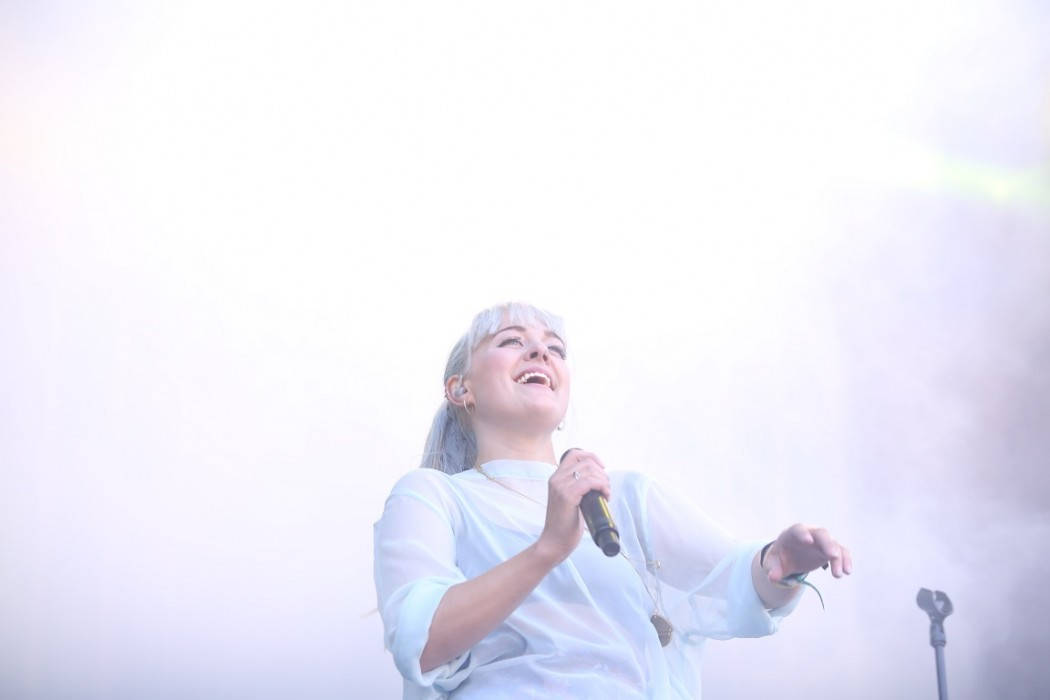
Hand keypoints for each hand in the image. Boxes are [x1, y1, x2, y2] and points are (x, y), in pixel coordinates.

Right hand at [535, 448, 610, 564]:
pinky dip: (602, 486)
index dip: (592, 456)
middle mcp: (556, 479)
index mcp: (556, 478)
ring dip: (604, 480)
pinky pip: (589, 482)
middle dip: (602, 473)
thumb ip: (577, 487)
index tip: (602, 468)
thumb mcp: (569, 499)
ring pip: (590, 470)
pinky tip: (604, 496)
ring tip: (606, 493)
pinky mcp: (567, 496)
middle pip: (586, 461)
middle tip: (606, 488)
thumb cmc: (564, 524)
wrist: (554, 542)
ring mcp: (560, 487)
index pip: (574, 454)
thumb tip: (598, 479)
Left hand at [764, 523, 852, 583]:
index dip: (803, 534)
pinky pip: (842, 552)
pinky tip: (847, 571)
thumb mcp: (773, 563)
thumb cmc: (781, 556)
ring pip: (834, 544)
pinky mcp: (830, 550)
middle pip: (821, 533)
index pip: (798, 530)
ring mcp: (822, 541)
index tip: (808, 541)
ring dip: (838, 557)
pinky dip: (846, 560)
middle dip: (827, 543)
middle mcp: (810, 534)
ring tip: (838, 575)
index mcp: (793, 534)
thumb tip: (773, 577)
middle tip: (832, 556)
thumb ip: (773, 569)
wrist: (790, 556)